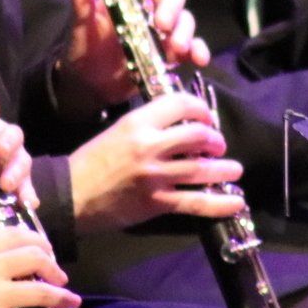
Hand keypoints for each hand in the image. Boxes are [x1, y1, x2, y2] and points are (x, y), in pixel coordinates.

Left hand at [54, 0, 206, 115]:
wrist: (90, 86)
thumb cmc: (84, 48)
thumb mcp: (81, 26)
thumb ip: (80, 1)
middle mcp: (148, 7)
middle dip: (172, 6)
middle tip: (162, 24)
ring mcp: (162, 30)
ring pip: (184, 19)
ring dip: (184, 30)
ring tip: (176, 48)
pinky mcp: (171, 53)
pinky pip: (192, 46)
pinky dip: (199, 50)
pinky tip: (198, 59)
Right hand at [69, 92, 245, 231]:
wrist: (72, 194)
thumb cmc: (93, 160)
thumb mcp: (119, 130)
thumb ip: (148, 126)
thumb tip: (181, 125)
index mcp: (137, 123)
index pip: (180, 104)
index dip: (200, 108)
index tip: (206, 117)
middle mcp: (149, 146)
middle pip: (196, 135)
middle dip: (214, 139)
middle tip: (218, 144)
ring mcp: (155, 176)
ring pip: (201, 169)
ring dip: (223, 169)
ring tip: (235, 169)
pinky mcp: (157, 202)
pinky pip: (195, 202)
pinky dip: (218, 203)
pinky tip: (235, 202)